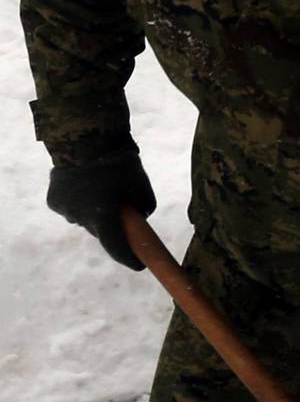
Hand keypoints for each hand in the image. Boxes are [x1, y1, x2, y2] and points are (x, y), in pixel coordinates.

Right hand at [46, 147, 155, 269]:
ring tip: (102, 192)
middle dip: (113, 228)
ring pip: (84, 219)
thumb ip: (145, 206)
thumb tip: (140, 217)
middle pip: (100, 232)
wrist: (85, 136)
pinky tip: (86, 186)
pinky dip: (80, 202)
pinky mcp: (53, 201)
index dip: (129, 258)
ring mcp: (64, 210)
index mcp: (102, 216)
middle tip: (123, 216)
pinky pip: (72, 207)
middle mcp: (80, 218)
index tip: (140, 265)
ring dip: (95, 212)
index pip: (116, 247)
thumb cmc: (119, 161)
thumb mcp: (141, 184)